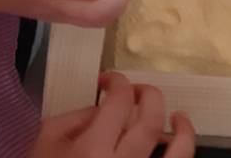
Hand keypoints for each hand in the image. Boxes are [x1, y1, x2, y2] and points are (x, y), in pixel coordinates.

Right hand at [30, 72, 194, 157]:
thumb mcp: (46, 140)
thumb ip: (77, 117)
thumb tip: (104, 106)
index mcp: (92, 150)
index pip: (119, 102)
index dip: (118, 82)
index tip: (111, 81)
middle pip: (151, 122)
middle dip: (149, 96)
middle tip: (138, 92)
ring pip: (178, 154)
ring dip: (184, 131)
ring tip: (179, 117)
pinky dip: (180, 155)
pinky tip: (175, 147)